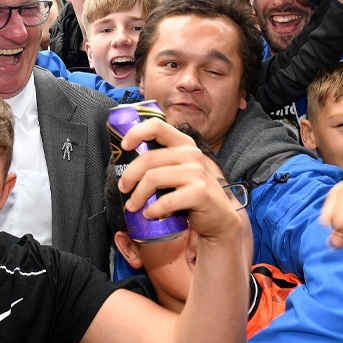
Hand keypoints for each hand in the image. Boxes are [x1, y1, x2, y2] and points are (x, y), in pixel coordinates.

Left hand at [117, 118, 239, 238]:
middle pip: (148, 158)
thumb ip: (159, 163)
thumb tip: (124, 165)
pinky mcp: (200, 192)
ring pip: (153, 178)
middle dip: (129, 176)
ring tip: (133, 206)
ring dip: (138, 195)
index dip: (136, 133)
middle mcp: (191, 153)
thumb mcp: (177, 171)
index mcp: (183, 143)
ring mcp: (197, 172)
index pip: (157, 126)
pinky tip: (149, 214)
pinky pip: (166, 200)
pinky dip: (153, 209)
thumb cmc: (191, 192)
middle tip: (123, 189)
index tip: (124, 147)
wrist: (219, 216)